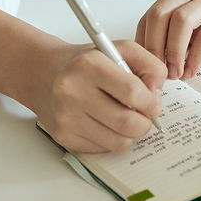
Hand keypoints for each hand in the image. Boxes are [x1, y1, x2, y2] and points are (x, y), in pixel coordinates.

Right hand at [34, 40, 167, 153]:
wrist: (44, 74)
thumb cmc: (86, 63)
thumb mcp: (120, 51)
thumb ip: (149, 66)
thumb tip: (156, 97)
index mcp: (89, 65)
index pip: (133, 92)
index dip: (150, 102)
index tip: (152, 103)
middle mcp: (73, 91)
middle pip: (127, 122)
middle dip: (144, 123)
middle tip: (143, 116)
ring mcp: (66, 116)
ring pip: (118, 142)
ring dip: (130, 134)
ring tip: (124, 119)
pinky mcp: (63, 136)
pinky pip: (103, 149)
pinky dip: (111, 139)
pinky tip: (104, 123)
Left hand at [136, 0, 200, 78]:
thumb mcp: (197, 29)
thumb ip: (177, 38)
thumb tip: (152, 65)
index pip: (149, 16)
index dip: (143, 43)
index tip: (144, 67)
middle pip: (160, 15)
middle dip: (154, 47)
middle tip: (157, 73)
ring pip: (181, 21)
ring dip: (174, 52)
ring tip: (176, 74)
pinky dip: (196, 56)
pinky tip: (193, 70)